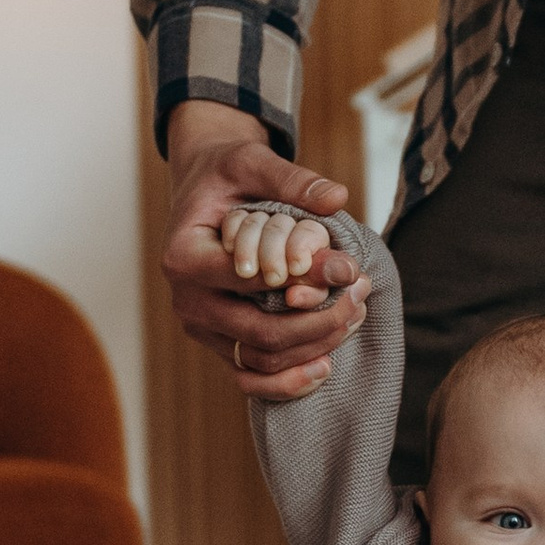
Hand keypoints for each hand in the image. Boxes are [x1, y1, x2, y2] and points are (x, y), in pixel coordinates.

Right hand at [160, 106, 362, 403]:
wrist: (207, 194)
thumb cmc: (227, 175)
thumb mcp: (254, 163)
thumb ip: (293, 181)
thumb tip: (337, 197)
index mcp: (184, 256)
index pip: (249, 279)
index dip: (304, 278)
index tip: (349, 268)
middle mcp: (187, 300)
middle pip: (259, 331)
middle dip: (318, 321)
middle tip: (359, 298)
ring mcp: (202, 328)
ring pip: (261, 359)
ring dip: (313, 347)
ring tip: (352, 316)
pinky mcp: (219, 344)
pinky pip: (252, 377)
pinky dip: (288, 380)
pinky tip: (325, 365)